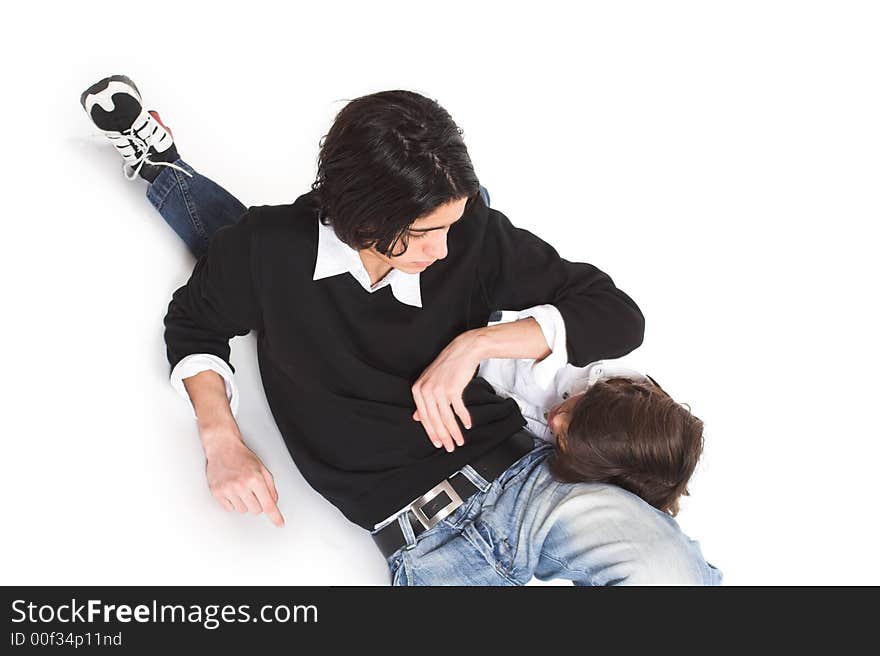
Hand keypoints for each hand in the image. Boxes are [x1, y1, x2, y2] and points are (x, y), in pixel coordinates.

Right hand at [204, 437, 284, 526]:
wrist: (222, 447)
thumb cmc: (241, 456)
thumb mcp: (262, 468)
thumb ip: (270, 487)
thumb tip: (273, 502)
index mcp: (255, 478)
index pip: (268, 504)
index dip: (275, 516)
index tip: (279, 523)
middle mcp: (241, 485)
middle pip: (256, 510)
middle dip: (257, 503)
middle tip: (252, 490)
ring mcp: (228, 490)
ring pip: (243, 511)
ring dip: (244, 502)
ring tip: (240, 487)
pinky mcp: (217, 493)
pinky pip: (230, 509)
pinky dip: (232, 502)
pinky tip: (232, 489)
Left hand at [411, 330, 481, 451]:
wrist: (462, 351)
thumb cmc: (447, 367)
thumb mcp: (430, 381)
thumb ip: (423, 400)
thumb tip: (417, 417)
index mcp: (418, 390)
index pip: (424, 417)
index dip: (432, 433)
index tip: (438, 443)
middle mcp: (426, 390)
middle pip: (435, 420)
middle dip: (443, 436)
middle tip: (449, 448)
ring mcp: (439, 389)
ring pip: (446, 417)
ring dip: (454, 432)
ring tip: (459, 441)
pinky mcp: (452, 388)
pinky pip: (458, 409)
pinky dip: (463, 418)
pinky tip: (467, 425)